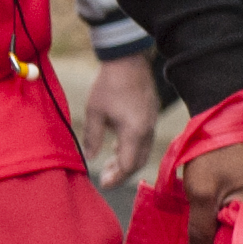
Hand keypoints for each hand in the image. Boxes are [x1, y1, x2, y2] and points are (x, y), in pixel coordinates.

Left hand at [80, 50, 162, 190]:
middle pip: (138, 162)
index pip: (128, 165)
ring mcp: (152, 122)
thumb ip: (92, 137)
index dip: (116, 177)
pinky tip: (117, 148)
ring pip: (142, 152)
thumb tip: (90, 158)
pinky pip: (144, 140)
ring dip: (126, 161)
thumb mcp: (95, 112)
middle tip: (104, 177)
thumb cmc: (109, 84)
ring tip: (108, 165)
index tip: (103, 183)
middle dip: (121, 173)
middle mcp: (147, 130)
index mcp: (134, 131)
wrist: (128, 60)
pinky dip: (131, 149)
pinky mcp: (151, 116)